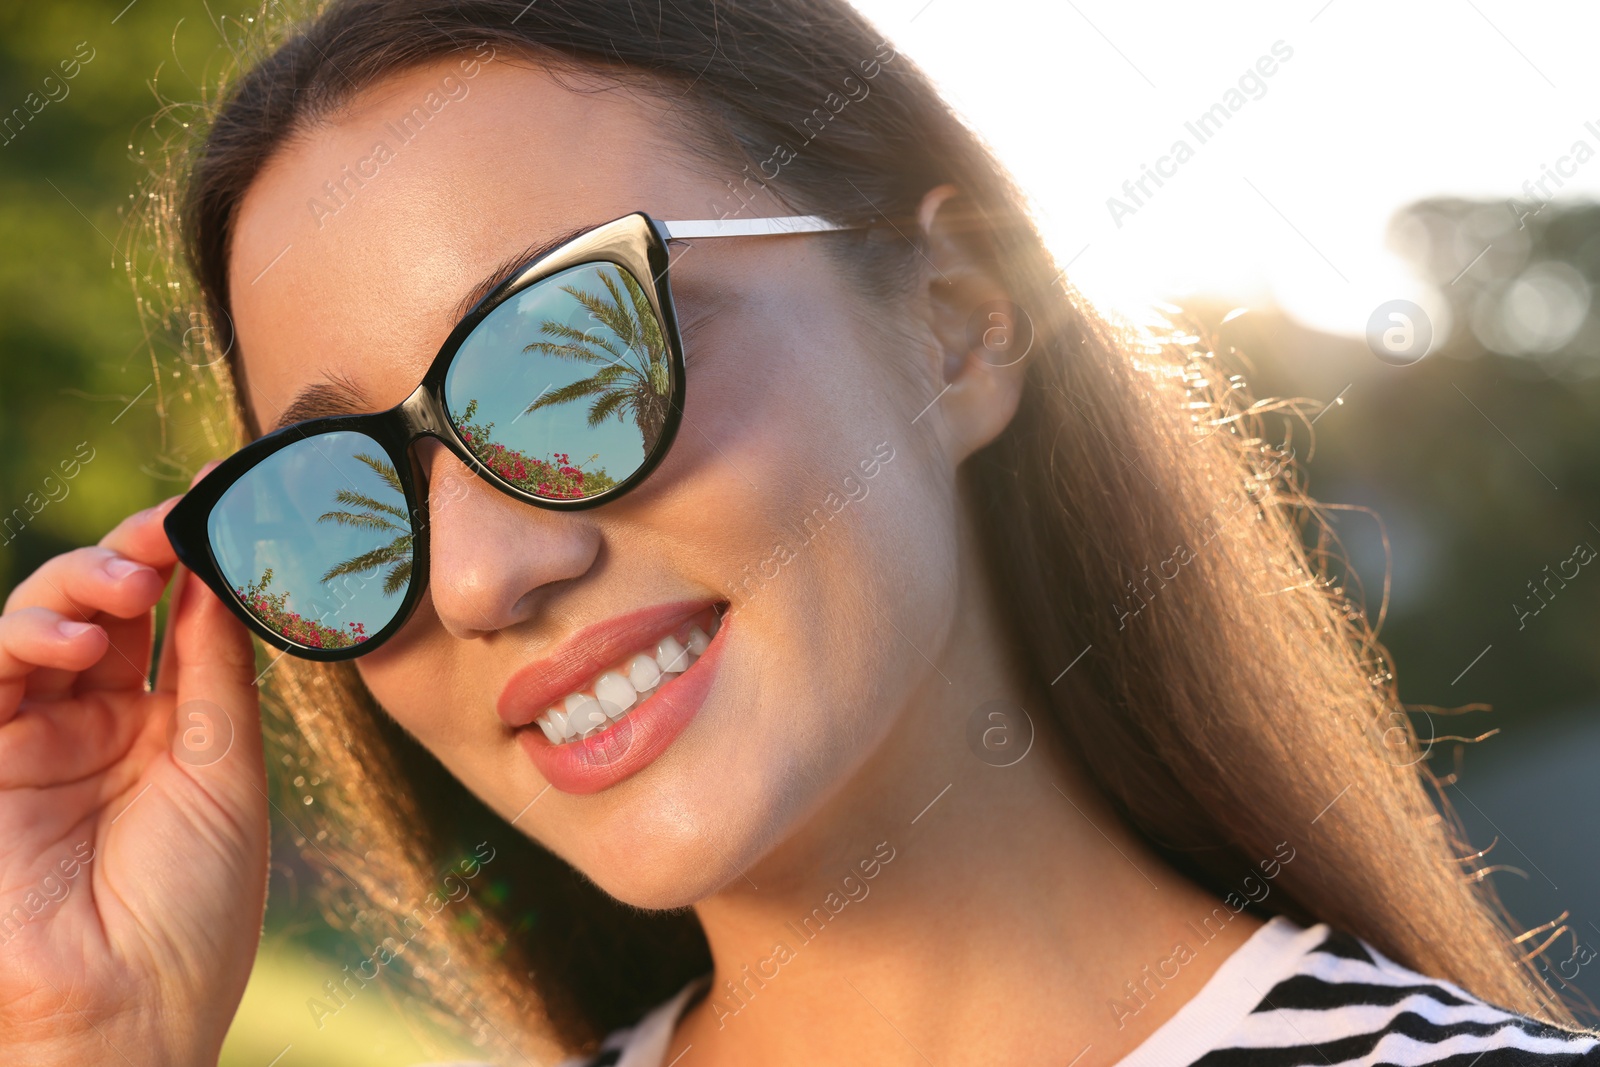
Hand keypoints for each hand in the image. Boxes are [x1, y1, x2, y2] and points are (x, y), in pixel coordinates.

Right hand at [0, 493, 266, 1065]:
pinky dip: (26, 639)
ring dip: (77, 585)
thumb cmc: (192, 909)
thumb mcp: (222, 769)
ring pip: (37, 625)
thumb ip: (211, 671)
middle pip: (102, 608)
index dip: (186, 561)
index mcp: (163, 727)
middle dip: (131, 555)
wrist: (128, 1015)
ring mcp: (31, 743)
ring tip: (127, 586)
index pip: (168, 619)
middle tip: (168, 530)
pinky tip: (75, 640)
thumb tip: (224, 572)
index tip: (216, 505)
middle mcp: (93, 726)